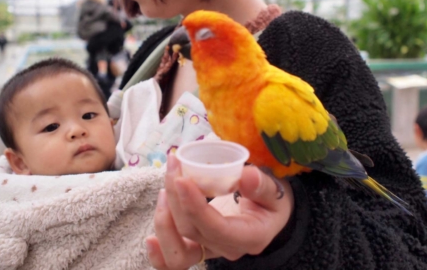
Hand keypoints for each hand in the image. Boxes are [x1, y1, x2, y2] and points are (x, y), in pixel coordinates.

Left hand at [146, 154, 293, 269]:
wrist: (271, 215)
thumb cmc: (274, 200)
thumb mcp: (276, 190)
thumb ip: (262, 185)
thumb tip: (246, 175)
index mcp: (249, 236)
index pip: (215, 227)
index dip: (194, 206)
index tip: (182, 179)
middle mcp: (228, 248)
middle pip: (192, 231)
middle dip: (176, 198)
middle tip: (173, 165)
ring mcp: (212, 250)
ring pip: (179, 250)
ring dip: (164, 220)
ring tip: (165, 188)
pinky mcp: (199, 246)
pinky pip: (176, 260)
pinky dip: (159, 253)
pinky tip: (150, 240)